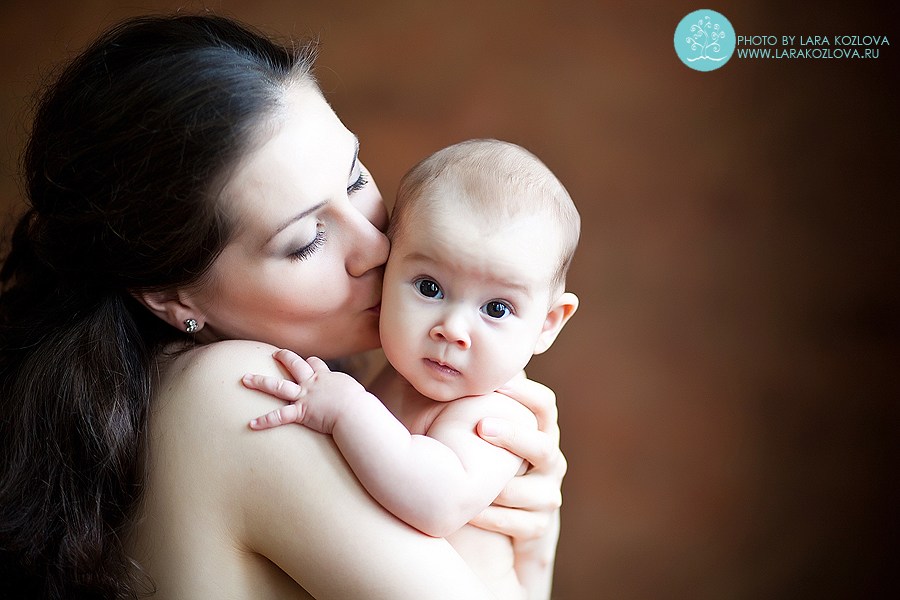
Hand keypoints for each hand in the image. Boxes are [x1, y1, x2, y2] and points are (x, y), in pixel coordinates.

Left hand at [242, 349, 363, 433]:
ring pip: (278, 386)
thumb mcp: (356, 395)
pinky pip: (280, 416)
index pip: (315, 364)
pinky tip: (251, 424)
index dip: (310, 363)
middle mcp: (313, 383)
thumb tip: (360, 405)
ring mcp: (305, 396)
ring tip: (245, 379)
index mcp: (327, 377)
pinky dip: (265, 421)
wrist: (356, 412)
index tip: (308, 363)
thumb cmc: (360, 407)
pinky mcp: (302, 412)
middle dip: (283, 358)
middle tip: (273, 354)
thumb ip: (350, 396)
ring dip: (260, 382)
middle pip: (294, 364)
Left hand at [470, 374, 566, 542]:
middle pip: (543, 446)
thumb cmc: (494, 465)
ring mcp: (547, 495)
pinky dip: (490, 517)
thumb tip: (454, 366)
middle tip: (481, 426)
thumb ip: (483, 403)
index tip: (496, 384)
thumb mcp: (493, 434)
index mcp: (540, 432)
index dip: (525, 392)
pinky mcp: (537, 527)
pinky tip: (467, 511)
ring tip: (464, 478)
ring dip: (494, 485)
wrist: (514, 524)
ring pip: (526, 490)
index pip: (545, 405)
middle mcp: (550, 461)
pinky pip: (517, 522)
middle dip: (513, 436)